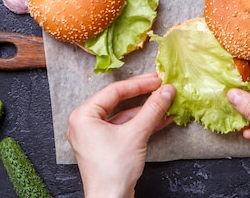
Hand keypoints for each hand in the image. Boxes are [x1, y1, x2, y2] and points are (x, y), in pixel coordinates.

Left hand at [66, 73, 174, 197]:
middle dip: (142, 95)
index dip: (139, 84)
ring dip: (145, 110)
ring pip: (123, 115)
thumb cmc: (113, 170)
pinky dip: (141, 124)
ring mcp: (94, 135)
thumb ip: (152, 109)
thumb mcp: (136, 134)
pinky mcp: (105, 146)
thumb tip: (166, 90)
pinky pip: (123, 128)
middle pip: (118, 101)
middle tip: (160, 85)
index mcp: (83, 115)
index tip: (157, 79)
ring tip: (165, 101)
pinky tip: (161, 119)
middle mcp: (85, 123)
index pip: (114, 91)